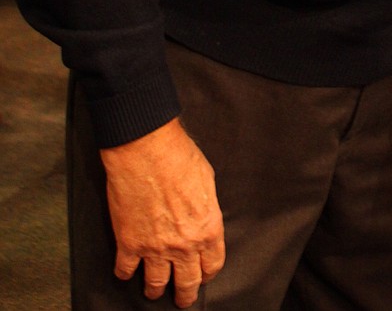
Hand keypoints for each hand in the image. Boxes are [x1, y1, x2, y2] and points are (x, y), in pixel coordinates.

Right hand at [100, 118, 224, 307]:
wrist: (146, 149)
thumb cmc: (179, 157)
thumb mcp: (207, 180)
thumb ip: (206, 207)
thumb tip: (202, 216)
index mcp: (207, 228)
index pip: (212, 265)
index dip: (208, 273)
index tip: (203, 275)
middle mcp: (183, 244)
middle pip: (187, 282)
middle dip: (185, 294)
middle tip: (183, 299)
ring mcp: (154, 247)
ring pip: (156, 284)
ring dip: (156, 290)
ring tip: (154, 291)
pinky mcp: (129, 243)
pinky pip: (125, 270)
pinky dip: (125, 273)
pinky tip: (126, 272)